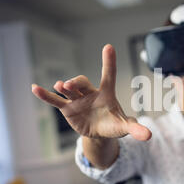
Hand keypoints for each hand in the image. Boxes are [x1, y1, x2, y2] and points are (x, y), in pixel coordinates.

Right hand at [31, 44, 151, 140]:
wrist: (99, 132)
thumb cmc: (114, 124)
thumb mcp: (124, 127)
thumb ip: (135, 129)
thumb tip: (149, 136)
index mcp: (106, 93)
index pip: (108, 75)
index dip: (108, 62)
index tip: (108, 47)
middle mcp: (90, 93)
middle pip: (83, 83)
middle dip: (77, 83)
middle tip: (70, 85)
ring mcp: (78, 100)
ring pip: (69, 90)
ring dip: (64, 88)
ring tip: (59, 86)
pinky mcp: (68, 109)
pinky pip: (55, 101)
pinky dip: (46, 95)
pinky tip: (34, 88)